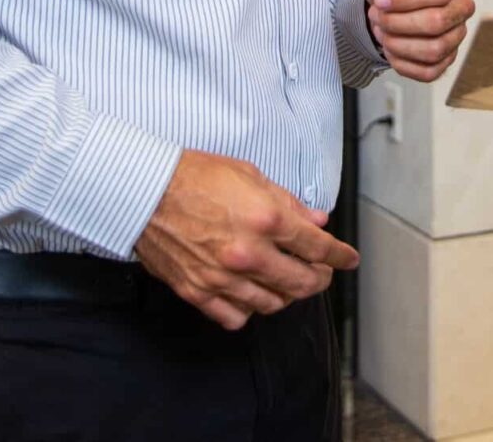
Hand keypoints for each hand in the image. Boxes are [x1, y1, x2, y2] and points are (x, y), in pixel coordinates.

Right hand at [135, 149, 359, 329]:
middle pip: (302, 282)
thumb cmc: (193, 176)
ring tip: (288, 282)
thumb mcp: (250, 175)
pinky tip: (253, 295)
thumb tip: (315, 220)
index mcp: (266, 219)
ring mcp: (223, 277)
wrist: (144, 190)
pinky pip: (236, 317)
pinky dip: (251, 310)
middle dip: (320, 278)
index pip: (318, 247)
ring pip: (273, 303)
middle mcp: (249, 253)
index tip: (348, 259)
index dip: (340, 255)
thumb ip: (287, 202)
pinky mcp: (199, 292)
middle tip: (322, 272)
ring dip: (288, 295)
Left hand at [364, 0, 474, 82]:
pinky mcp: (448, 57)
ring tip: (381, 31)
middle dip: (397, 23)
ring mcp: (458, 33)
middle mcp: (463, 5)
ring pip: (434, 50)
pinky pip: (430, 72)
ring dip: (399, 45)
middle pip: (437, 23)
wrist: (390, 3)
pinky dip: (403, 64)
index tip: (380, 1)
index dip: (405, 0)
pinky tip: (389, 49)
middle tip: (376, 17)